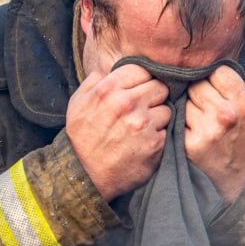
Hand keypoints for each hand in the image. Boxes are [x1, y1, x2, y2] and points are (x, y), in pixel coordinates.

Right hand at [66, 64, 170, 201]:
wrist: (87, 176)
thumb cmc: (82, 140)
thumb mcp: (77, 105)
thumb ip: (93, 82)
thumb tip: (108, 70)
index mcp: (108, 90)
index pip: (141, 69)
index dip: (141, 79)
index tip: (138, 89)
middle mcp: (128, 103)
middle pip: (159, 86)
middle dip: (153, 96)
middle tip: (144, 108)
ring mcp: (143, 123)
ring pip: (166, 107)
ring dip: (158, 115)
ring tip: (143, 126)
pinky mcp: (155, 142)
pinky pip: (167, 128)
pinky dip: (159, 133)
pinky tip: (145, 140)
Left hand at [185, 66, 244, 203]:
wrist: (240, 182)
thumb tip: (229, 68)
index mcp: (244, 105)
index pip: (219, 71)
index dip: (216, 76)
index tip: (215, 83)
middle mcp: (224, 115)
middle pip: (198, 83)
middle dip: (201, 88)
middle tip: (206, 101)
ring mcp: (204, 130)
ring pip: (185, 98)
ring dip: (190, 103)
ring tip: (200, 116)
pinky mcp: (187, 142)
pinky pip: (178, 117)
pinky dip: (182, 119)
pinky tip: (192, 128)